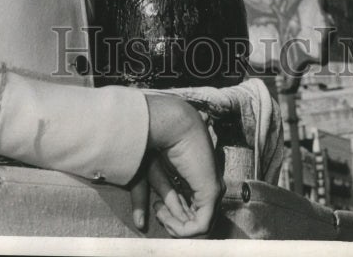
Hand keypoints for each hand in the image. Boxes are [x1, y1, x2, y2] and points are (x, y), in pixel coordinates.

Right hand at [130, 93, 222, 237]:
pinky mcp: (211, 191)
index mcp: (197, 178)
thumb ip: (146, 199)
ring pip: (198, 225)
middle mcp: (207, 184)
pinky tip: (167, 217)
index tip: (157, 208)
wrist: (170, 125)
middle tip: (157, 210)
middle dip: (174, 222)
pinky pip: (201, 225)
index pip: (190, 208)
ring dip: (175, 226)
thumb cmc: (158, 145)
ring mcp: (212, 188)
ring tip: (160, 210)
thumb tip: (140, 224)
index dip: (172, 215)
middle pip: (194, 217)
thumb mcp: (150, 177)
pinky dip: (182, 229)